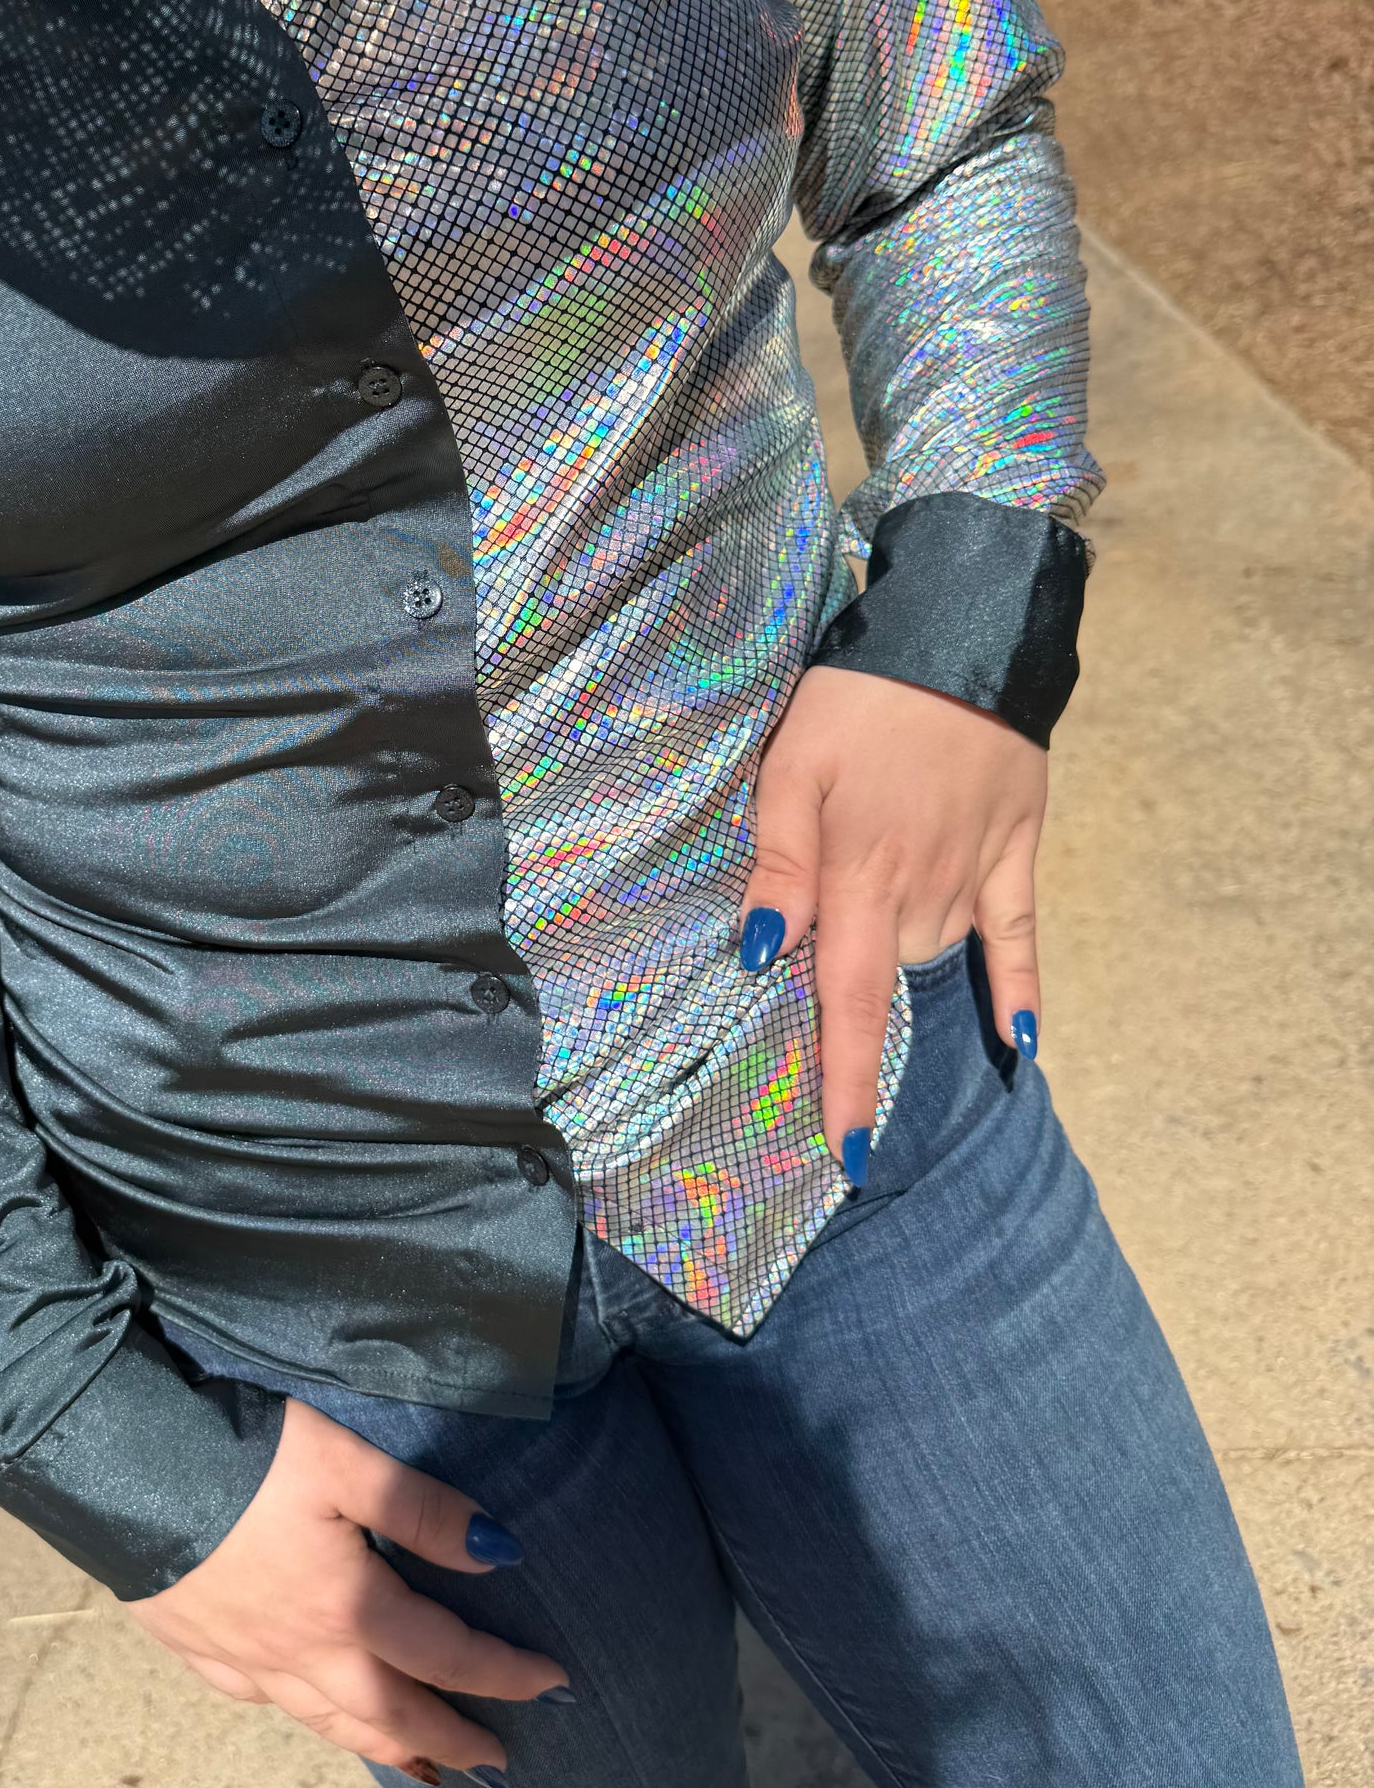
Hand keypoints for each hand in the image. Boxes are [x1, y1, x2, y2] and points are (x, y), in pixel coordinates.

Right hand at [124, 1395, 566, 1782]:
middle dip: (449, 1738)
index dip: (504, 1673)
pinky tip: (309, 1709)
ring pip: (327, 1720)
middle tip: (495, 1763)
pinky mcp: (196, 1646)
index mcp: (348, 1608)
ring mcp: (244, 1657)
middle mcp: (300, 1651)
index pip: (447, 1655)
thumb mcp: (345, 1460)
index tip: (555, 1686)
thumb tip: (498, 1554)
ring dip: (383, 1745)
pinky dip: (305, 1717)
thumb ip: (422, 1509)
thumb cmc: (241, 1456)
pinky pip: (265, 1702)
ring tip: (419, 1764)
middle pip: (390, 1711)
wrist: (119, 1469)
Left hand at [739, 666, 1046, 1171]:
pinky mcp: (1016, 851)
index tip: (843, 1150)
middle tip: (842, 1069)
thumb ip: (778, 863)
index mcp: (858, 877)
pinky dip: (1021, 991)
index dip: (845, 1080)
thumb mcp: (789, 768)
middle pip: (890, 986)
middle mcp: (921, 891)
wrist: (961, 637)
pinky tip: (1020, 1046)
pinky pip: (1021, 938)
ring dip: (907, 966)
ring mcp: (975, 876)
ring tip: (878, 944)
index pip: (850, 1002)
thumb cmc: (854, 701)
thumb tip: (766, 954)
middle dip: (863, 1030)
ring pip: (938, 956)